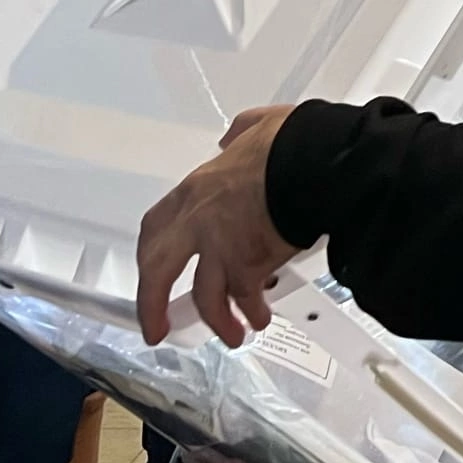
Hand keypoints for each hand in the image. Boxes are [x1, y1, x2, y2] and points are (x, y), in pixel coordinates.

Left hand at [134, 103, 308, 346]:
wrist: (314, 162)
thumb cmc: (290, 143)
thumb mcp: (254, 126)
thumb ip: (237, 136)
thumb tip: (232, 141)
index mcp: (195, 190)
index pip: (155, 230)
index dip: (148, 258)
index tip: (150, 275)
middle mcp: (198, 223)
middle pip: (158, 273)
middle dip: (154, 306)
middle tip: (159, 329)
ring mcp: (221, 247)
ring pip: (206, 297)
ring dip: (218, 321)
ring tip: (232, 335)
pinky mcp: (249, 265)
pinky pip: (246, 299)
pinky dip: (253, 313)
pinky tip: (260, 319)